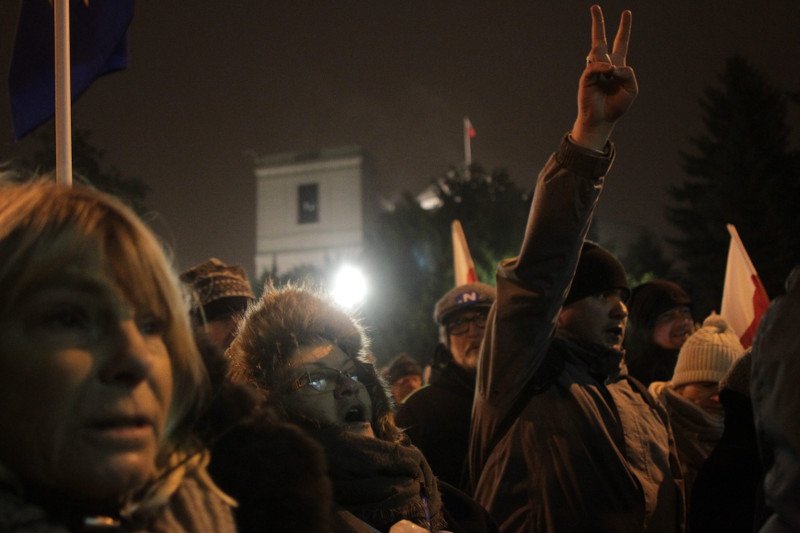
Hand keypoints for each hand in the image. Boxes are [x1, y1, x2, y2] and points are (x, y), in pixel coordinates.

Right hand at [571, 5, 637, 150]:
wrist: (601, 120)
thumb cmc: (616, 106)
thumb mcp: (632, 89)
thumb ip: (629, 74)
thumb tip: (614, 64)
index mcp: (617, 67)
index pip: (620, 43)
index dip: (624, 28)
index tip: (626, 13)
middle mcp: (605, 65)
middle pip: (600, 40)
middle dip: (598, 23)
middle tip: (595, 7)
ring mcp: (594, 70)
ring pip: (599, 54)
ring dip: (608, 63)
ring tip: (610, 78)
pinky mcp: (586, 76)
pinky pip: (596, 66)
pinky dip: (604, 68)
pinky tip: (608, 74)